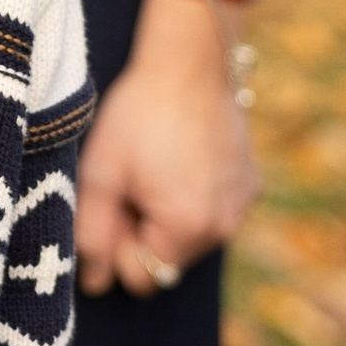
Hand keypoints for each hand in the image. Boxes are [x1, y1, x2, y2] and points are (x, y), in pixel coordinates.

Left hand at [74, 0, 254, 296]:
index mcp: (187, 228)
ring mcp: (242, 206)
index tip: (114, 202)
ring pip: (190, 238)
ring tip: (155, 166)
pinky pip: (213, 211)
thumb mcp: (101, 174)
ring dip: (167, 216)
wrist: (190, 60)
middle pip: (168, 261)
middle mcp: (225, 227)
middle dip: (143, 233)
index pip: (142, 279)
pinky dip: (193, 197)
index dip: (117, 246)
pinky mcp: (251, 184)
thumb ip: (93, 235)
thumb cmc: (139, 114)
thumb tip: (93, 285)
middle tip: (131, 182)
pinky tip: (180, 157)